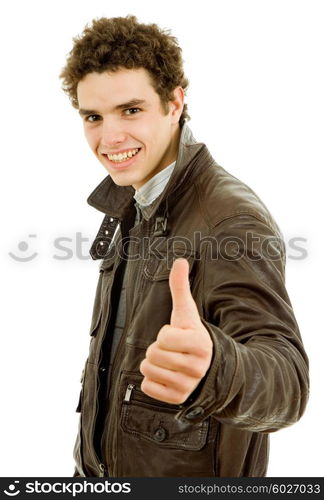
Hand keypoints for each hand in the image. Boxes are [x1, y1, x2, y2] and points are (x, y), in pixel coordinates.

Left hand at [139, 258, 212, 403]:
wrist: (209, 367)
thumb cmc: (192, 336)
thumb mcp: (187, 313)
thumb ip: (181, 287)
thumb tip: (180, 260)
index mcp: (199, 343)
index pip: (163, 337)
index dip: (164, 334)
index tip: (176, 336)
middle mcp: (196, 366)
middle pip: (152, 354)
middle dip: (156, 349)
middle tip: (171, 350)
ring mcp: (188, 385)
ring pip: (147, 370)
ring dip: (153, 364)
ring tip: (169, 362)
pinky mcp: (178, 398)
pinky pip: (147, 387)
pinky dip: (152, 381)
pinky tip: (166, 376)